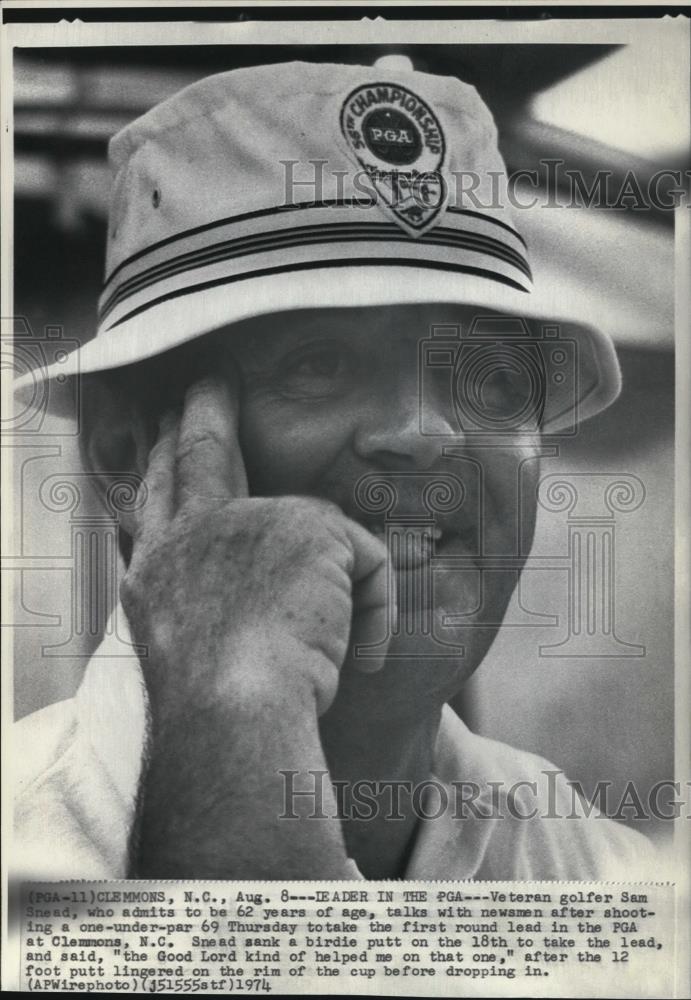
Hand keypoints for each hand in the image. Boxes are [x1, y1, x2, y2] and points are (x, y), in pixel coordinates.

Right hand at [122, 375, 390, 723]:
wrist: (231, 712)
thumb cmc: (217, 709)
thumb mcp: (188, 650)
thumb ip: (204, 603)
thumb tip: (242, 582)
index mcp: (158, 572)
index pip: (157, 504)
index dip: (160, 469)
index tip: (161, 438)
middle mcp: (189, 536)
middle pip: (194, 458)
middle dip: (198, 416)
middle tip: (204, 384)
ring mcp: (244, 522)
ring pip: (314, 524)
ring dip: (346, 554)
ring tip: (357, 597)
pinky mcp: (306, 527)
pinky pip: (367, 564)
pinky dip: (374, 614)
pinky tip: (364, 653)